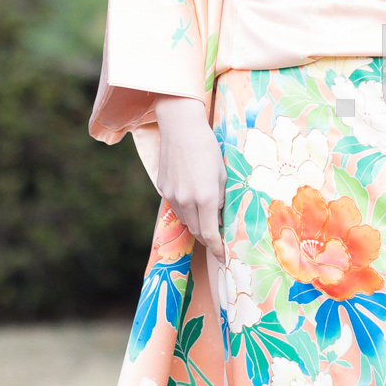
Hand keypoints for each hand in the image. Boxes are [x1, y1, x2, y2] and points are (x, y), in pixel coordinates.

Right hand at [154, 96, 225, 258]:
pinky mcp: (163, 188)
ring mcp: (172, 195)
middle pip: (196, 231)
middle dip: (207, 239)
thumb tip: (219, 217)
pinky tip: (193, 202)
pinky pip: (176, 207)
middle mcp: (186, 200)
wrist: (181, 128)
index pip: (210, 234)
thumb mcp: (222, 175)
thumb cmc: (208, 148)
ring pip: (185, 220)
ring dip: (196, 224)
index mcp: (206, 197)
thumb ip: (221, 199)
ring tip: (207, 221)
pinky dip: (186, 211)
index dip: (217, 249)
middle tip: (217, 241)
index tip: (222, 258)